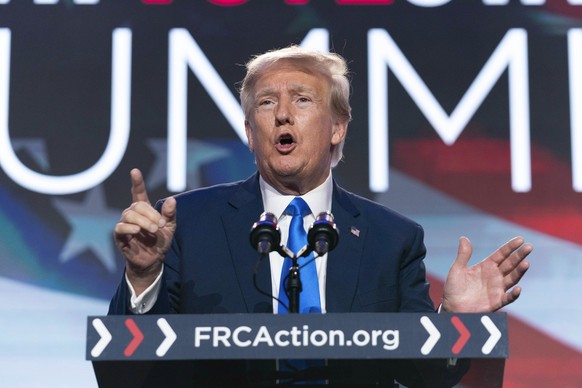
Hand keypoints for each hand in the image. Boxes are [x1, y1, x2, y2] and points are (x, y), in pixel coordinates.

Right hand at [114, 168, 176, 294]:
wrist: (154, 261)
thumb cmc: (160, 242)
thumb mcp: (170, 228)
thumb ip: (170, 214)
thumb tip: (172, 200)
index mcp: (145, 210)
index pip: (139, 193)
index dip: (137, 182)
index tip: (135, 171)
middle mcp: (133, 215)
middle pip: (137, 205)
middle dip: (150, 213)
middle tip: (160, 225)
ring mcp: (125, 225)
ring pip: (129, 214)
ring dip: (143, 221)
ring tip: (153, 230)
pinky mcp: (120, 237)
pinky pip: (120, 228)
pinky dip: (129, 227)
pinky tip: (137, 230)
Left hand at [442, 236, 531, 312]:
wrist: (451, 307)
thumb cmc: (454, 288)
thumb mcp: (457, 269)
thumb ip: (463, 255)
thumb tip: (463, 237)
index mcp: (486, 266)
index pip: (501, 254)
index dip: (510, 247)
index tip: (520, 239)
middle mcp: (495, 276)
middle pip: (510, 264)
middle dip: (520, 256)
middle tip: (529, 247)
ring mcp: (497, 288)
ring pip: (512, 278)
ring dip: (520, 271)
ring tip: (526, 263)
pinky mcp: (496, 301)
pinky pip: (507, 298)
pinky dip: (513, 294)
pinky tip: (518, 288)